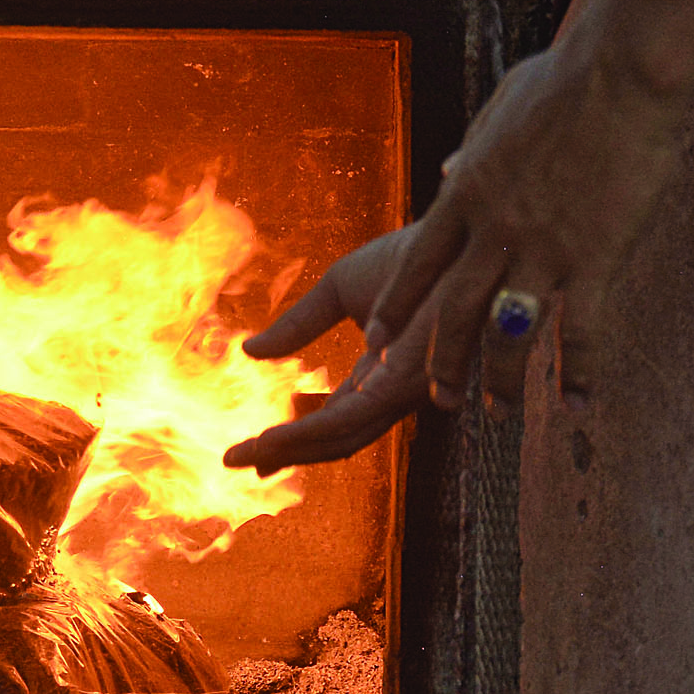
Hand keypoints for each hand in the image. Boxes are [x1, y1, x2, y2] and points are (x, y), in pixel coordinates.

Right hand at [223, 228, 435, 475]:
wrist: (458, 231)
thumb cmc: (415, 256)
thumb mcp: (340, 289)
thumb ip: (298, 325)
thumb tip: (249, 350)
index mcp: (383, 371)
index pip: (333, 417)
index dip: (291, 435)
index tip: (250, 447)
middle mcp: (396, 390)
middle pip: (335, 439)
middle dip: (284, 454)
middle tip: (235, 462)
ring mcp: (403, 391)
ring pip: (341, 440)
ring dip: (288, 452)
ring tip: (244, 457)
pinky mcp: (405, 383)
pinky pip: (349, 420)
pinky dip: (306, 434)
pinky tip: (271, 438)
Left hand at [363, 43, 687, 412]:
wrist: (621, 68)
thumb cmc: (567, 79)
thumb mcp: (499, 114)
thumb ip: (471, 151)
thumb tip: (448, 169)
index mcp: (463, 194)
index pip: (415, 267)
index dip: (394, 311)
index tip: (376, 345)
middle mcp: (491, 230)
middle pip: (449, 313)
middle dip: (438, 362)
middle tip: (436, 398)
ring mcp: (540, 248)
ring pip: (502, 334)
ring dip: (497, 380)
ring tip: (496, 412)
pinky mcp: (593, 257)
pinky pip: (578, 332)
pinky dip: (575, 372)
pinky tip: (576, 401)